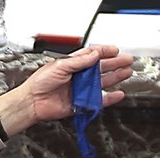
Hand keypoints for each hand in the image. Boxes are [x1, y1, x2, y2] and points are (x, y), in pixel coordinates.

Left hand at [0, 45, 133, 135]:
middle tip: (127, 60)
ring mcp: (80, 90)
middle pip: (101, 68)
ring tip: (126, 72)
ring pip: (102, 83)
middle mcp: (78, 77)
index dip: (104, 52)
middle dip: (115, 63)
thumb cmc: (39, 83)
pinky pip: (98, 101)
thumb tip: (94, 54)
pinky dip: (109, 98)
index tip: (115, 50)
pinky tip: (118, 94)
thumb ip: (79, 61)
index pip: (92, 56)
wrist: (32, 102)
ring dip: (115, 77)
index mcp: (72, 65)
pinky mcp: (80, 104)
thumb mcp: (59, 66)